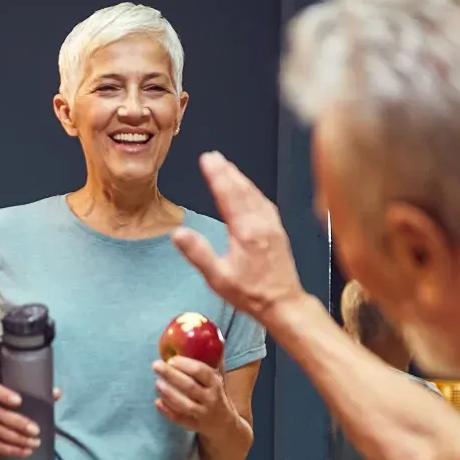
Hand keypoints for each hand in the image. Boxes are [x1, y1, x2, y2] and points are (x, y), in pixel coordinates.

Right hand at [0, 382, 60, 458]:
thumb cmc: (2, 410)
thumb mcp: (14, 401)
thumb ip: (36, 397)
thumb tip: (57, 393)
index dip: (4, 395)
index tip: (19, 401)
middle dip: (17, 422)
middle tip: (36, 430)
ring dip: (17, 439)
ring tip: (35, 443)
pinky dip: (11, 450)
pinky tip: (25, 452)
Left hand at [151, 356, 229, 434]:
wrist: (226, 426)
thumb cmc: (218, 395)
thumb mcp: (220, 377)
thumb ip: (215, 358)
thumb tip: (213, 334)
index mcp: (216, 384)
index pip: (202, 372)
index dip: (187, 365)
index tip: (172, 359)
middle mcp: (211, 399)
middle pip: (190, 387)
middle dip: (171, 375)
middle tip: (156, 365)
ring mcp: (202, 414)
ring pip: (184, 405)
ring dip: (169, 393)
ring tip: (157, 383)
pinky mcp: (194, 425)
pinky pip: (179, 419)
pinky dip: (167, 411)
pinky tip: (157, 402)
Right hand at [172, 151, 307, 319]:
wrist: (283, 303)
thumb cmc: (249, 293)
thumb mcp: (218, 278)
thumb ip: (198, 253)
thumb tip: (177, 233)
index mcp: (245, 231)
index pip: (228, 195)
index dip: (217, 175)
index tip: (207, 159)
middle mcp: (261, 223)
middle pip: (242, 190)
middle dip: (227, 171)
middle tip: (214, 156)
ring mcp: (272, 226)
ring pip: (255, 195)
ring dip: (240, 178)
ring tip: (227, 167)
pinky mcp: (278, 231)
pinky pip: (264, 203)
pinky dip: (253, 191)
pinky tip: (249, 191)